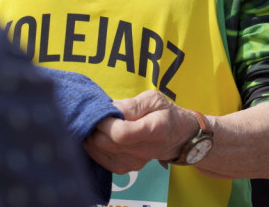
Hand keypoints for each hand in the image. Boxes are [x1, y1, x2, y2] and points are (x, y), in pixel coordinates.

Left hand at [84, 90, 198, 173]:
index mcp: (154, 130)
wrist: (177, 136)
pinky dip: (93, 147)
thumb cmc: (164, 113)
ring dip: (91, 136)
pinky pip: (100, 159)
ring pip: (100, 152)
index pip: (122, 133)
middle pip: (107, 144)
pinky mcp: (125, 168)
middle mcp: (144, 151)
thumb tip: (110, 110)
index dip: (105, 123)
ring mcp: (134, 163)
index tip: (101, 110)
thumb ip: (132, 105)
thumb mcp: (154, 99)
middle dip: (94, 127)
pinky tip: (96, 135)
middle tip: (94, 114)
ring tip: (95, 123)